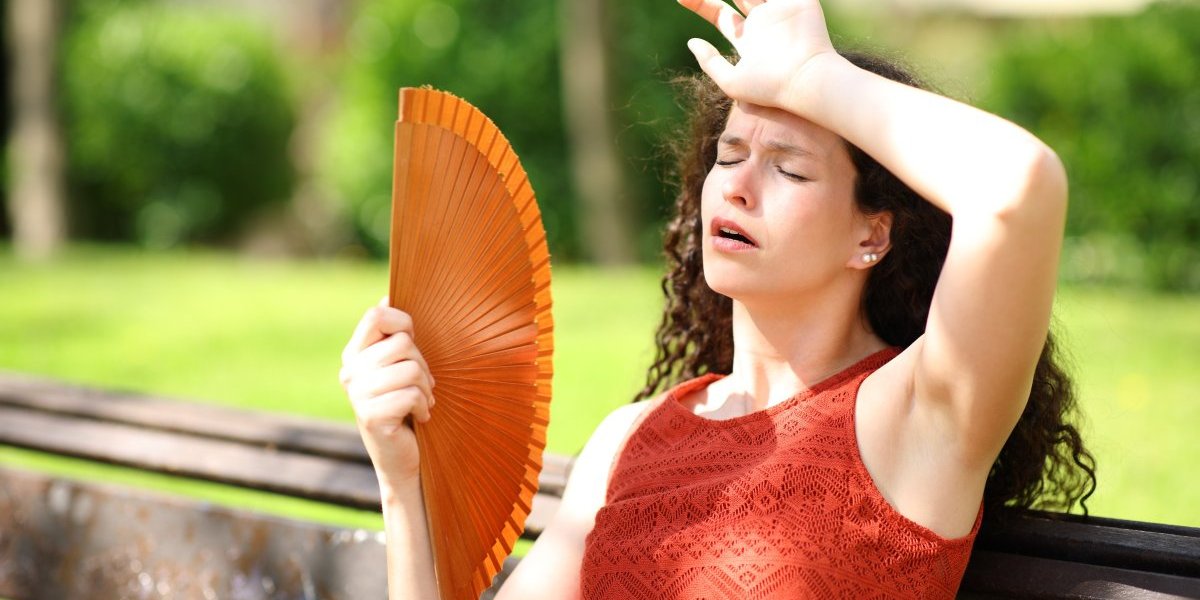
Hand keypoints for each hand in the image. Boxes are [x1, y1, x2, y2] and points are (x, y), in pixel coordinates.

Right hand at [340, 298, 436, 490]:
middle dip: (423, 364)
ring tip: (421, 402)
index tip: (412, 342)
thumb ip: (393, 336)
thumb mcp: (399, 367)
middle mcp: (350, 371)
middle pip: (402, 343)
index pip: (376, 315)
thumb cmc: (407, 406)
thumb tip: (388, 294)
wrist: (402, 458)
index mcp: (354, 354)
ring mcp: (358, 394)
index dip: (403, 322)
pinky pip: (412, 394)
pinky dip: (424, 406)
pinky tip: (419, 417)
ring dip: (426, 388)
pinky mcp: (371, 416)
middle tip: (422, 385)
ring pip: (411, 368)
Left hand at [678, 0, 838, 109]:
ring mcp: (780, 10)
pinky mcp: (799, 2)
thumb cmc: (769, 87)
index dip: (700, 4)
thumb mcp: (731, 82)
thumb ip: (710, 63)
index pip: (720, 15)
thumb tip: (692, 43)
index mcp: (747, 39)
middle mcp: (762, 23)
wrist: (806, 79)